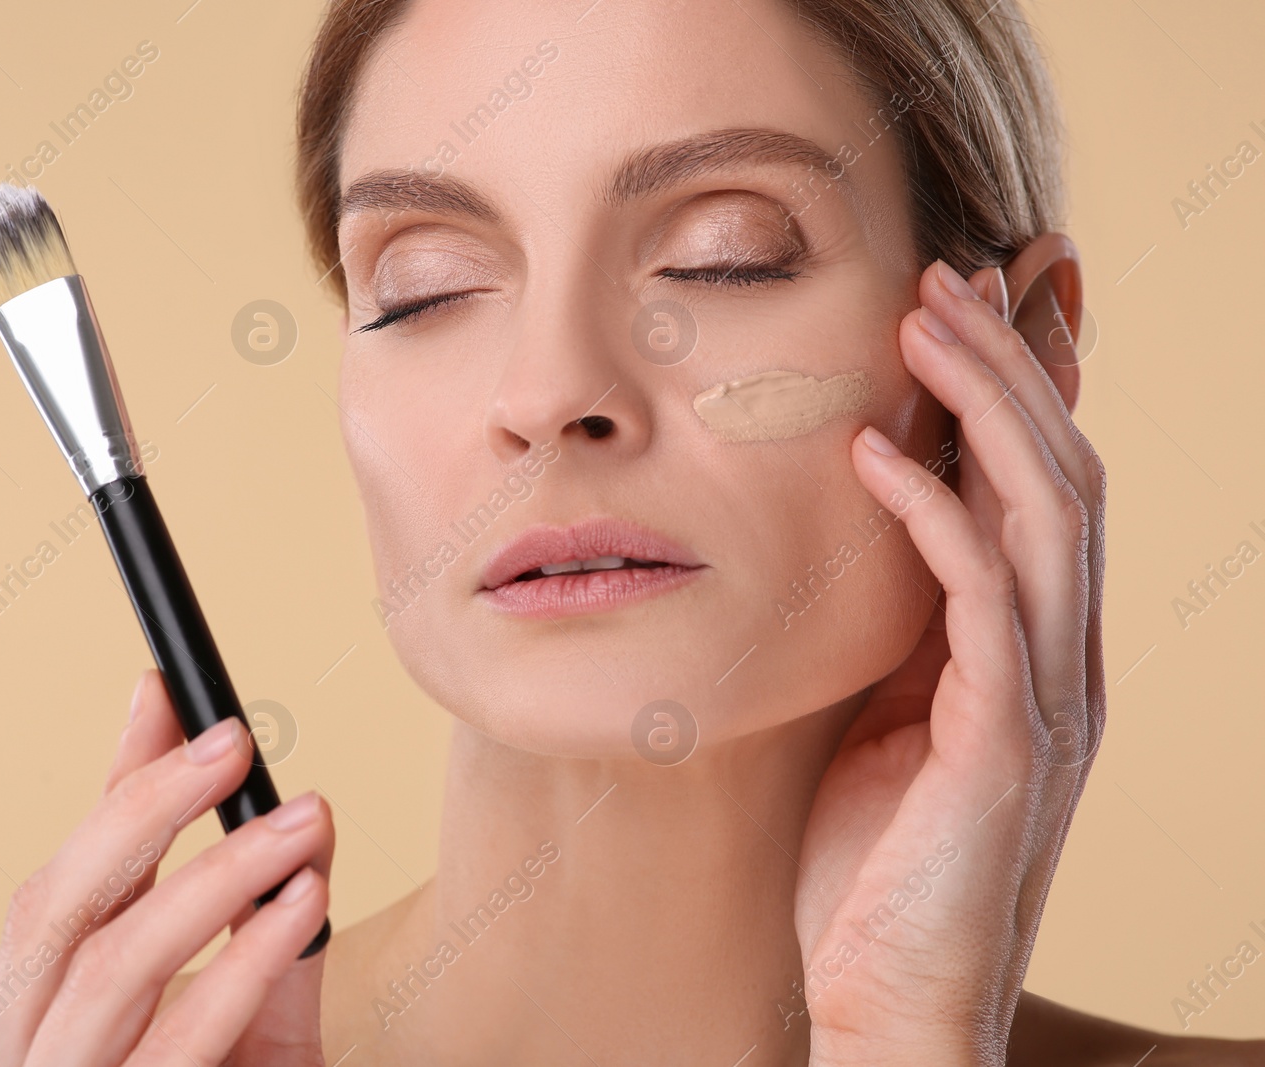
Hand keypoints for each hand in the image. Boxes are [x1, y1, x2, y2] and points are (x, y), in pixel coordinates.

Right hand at [0, 669, 333, 1066]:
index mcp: (39, 1015)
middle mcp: (27, 1051)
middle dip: (144, 810)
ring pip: (109, 966)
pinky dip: (241, 966)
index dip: (116, 782)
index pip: (62, 881)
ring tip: (304, 820)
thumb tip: (290, 804)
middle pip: (54, 908)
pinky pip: (176, 1046)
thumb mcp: (248, 1016)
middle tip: (234, 740)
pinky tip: (302, 906)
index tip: (168, 690)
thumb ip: (254, 921)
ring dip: (214, 877)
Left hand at [793, 259, 1105, 1065]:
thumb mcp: (889, 711)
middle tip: (943, 277)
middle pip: (1063, 473)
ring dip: (985, 406)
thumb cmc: (875, 859)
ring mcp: (1047, 701)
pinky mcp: (1005, 743)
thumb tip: (870, 522)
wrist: (889, 996)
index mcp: (1038, 650)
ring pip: (1047, 513)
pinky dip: (932, 515)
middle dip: (1007, 366)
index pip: (1049, 488)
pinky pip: (982, 600)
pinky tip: (872, 455)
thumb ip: (905, 623)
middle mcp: (1065, 661)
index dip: (1024, 388)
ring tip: (922, 320)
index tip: (968, 301)